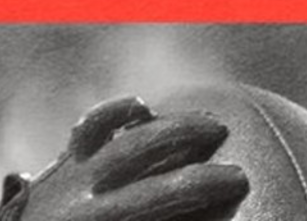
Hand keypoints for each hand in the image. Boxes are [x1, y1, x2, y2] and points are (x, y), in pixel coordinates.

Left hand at [0, 97, 249, 220]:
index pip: (165, 192)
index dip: (205, 184)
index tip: (241, 182)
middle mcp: (83, 194)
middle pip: (154, 166)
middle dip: (199, 162)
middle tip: (234, 169)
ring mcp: (73, 175)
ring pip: (131, 135)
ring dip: (177, 126)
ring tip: (210, 125)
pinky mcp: (65, 165)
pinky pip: (90, 129)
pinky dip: (118, 115)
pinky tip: (144, 112)